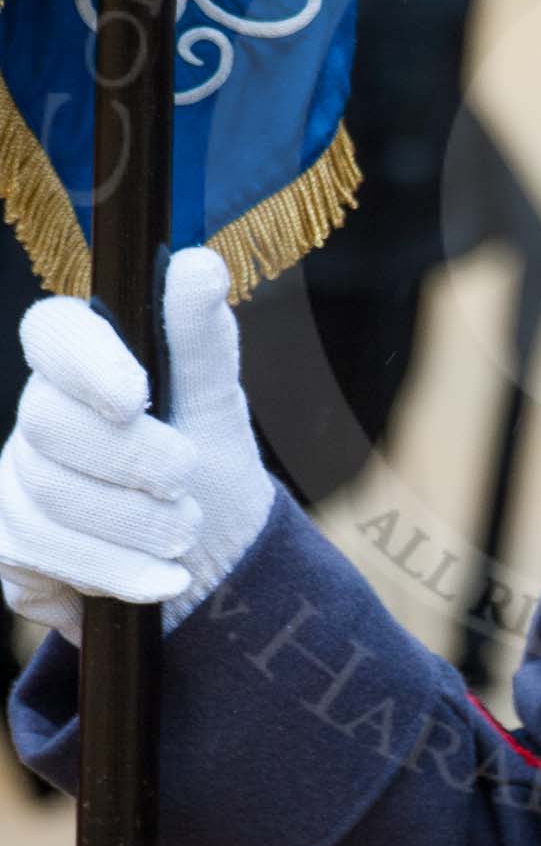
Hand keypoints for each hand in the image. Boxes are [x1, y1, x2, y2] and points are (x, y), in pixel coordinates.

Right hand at [0, 247, 275, 644]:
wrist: (209, 555)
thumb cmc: (204, 457)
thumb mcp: (215, 399)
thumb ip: (202, 337)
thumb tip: (198, 264)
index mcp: (83, 361)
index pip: (53, 332)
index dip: (85, 361)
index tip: (136, 397)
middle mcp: (36, 417)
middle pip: (49, 426)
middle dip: (132, 461)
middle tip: (187, 479)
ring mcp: (13, 484)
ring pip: (48, 501)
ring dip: (133, 526)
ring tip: (186, 532)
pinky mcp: (11, 551)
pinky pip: (45, 562)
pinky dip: (117, 575)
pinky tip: (162, 582)